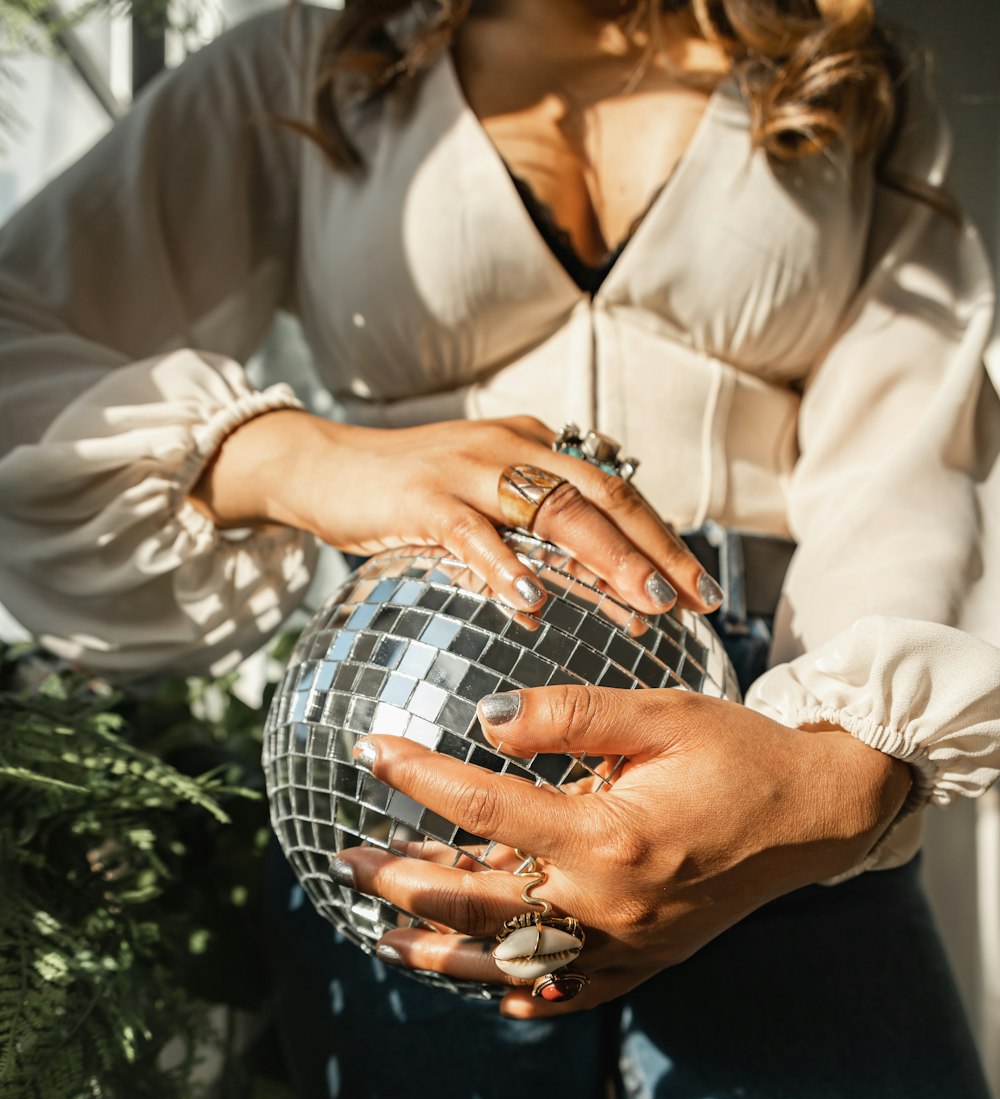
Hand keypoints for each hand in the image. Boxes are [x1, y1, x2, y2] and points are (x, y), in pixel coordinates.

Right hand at [190, 409, 721, 616]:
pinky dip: (506, 568)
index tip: (703, 591)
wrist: (322, 468)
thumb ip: (539, 529)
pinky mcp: (421, 499)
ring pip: (552, 511)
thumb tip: (605, 577)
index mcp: (534, 448)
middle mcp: (512, 448)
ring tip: (642, 604)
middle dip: (655, 552)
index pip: (616, 493)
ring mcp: (467, 470)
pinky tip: (533, 603)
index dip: (665, 540)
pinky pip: (473, 535)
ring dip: (604, 559)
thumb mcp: (486, 503)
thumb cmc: (409, 496)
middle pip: (602, 498)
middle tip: (693, 602)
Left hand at [335, 686, 912, 1017]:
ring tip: (385, 936)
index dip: (418, 776)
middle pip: (479, 902)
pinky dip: (525, 993)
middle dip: (404, 882)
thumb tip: (486, 720)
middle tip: (348, 861)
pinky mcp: (648, 962)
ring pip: (512, 962)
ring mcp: (628, 945)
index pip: (485, 806)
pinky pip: (573, 993)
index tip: (370, 751)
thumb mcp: (661, 714)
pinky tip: (488, 988)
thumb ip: (571, 714)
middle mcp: (610, 905)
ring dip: (441, 951)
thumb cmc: (740, 755)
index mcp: (609, 837)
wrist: (818, 813)